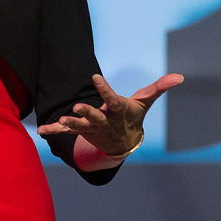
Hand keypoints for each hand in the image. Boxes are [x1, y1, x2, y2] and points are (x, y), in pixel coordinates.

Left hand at [36, 73, 183, 157]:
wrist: (123, 143)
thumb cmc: (132, 116)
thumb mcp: (144, 102)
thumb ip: (158, 88)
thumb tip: (180, 77)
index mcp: (118, 111)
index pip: (112, 99)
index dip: (105, 89)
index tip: (96, 77)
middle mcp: (104, 121)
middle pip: (95, 117)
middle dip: (86, 114)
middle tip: (77, 108)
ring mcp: (92, 128)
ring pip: (79, 127)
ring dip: (70, 125)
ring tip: (61, 121)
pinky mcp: (81, 131)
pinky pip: (64, 133)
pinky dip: (53, 131)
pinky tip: (41, 131)